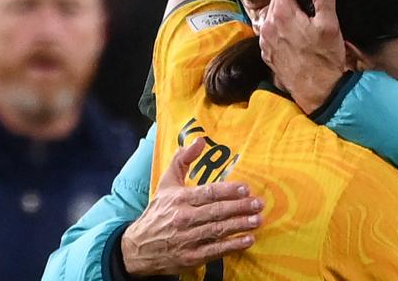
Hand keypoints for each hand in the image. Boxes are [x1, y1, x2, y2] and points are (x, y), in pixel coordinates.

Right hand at [121, 137, 263, 275]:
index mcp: (180, 199)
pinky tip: (248, 240)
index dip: (228, 191)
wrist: (138, 248)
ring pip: (218, 230)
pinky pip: (215, 250)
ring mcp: (187, 239)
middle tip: (258, 204)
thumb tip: (199, 140)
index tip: (245, 188)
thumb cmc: (158, 212)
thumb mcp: (166, 183)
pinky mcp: (191, 257)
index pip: (208, 193)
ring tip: (257, 220)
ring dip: (240, 225)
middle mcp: (184, 218)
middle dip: (240, 207)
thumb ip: (182, 159)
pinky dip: (233, 246)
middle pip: (217, 211)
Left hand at [259, 0, 345, 113]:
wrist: (316, 91)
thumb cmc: (324, 59)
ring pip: (270, 15)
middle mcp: (269, 24)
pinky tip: (291, 34)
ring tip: (297, 14)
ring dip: (281, 11)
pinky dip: (277, 28)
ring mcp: (265, 40)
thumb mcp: (330, 25)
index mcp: (283, 13)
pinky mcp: (266, 53)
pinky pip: (269, 33)